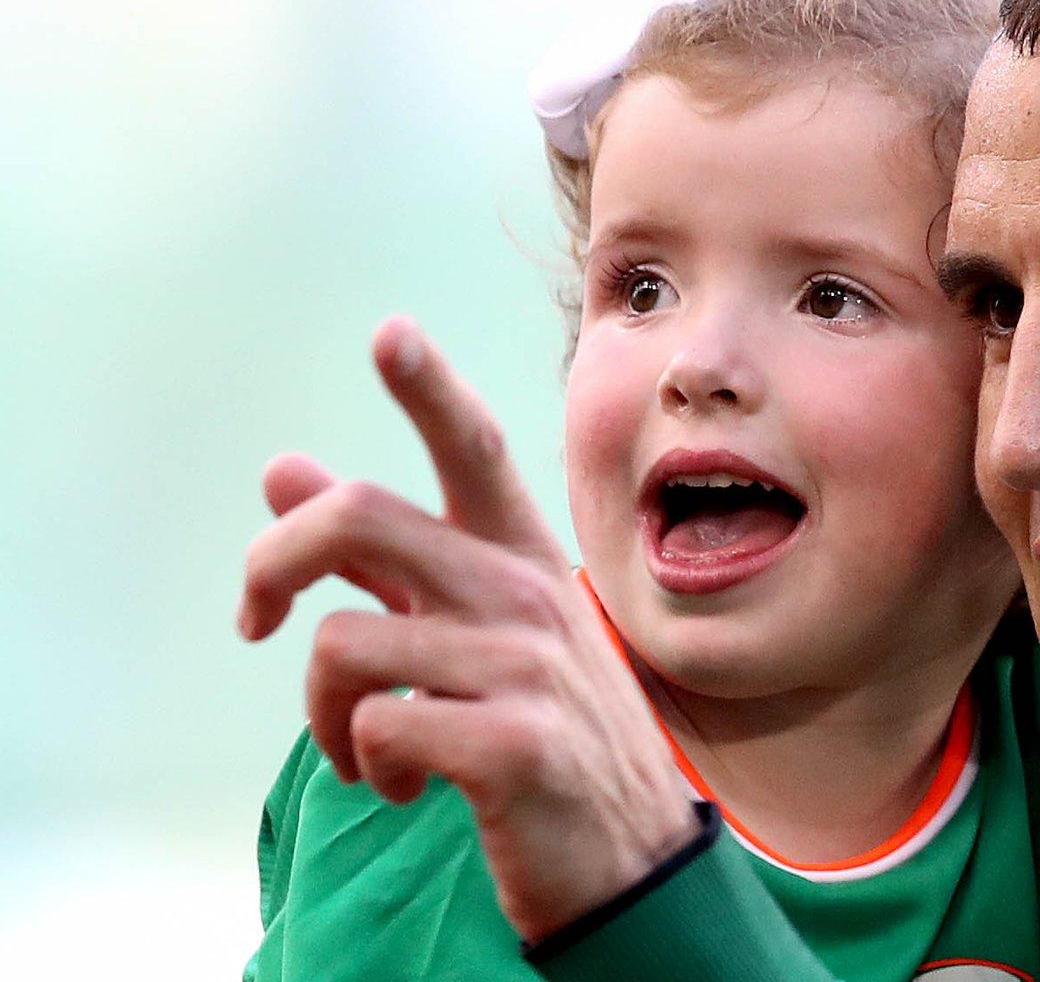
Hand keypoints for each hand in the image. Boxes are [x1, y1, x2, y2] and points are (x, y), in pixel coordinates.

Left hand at [238, 316, 696, 940]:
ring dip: (325, 714)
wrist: (630, 861)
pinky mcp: (514, 743)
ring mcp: (527, 667)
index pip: (475, 450)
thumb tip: (283, 469)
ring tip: (370, 749)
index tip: (390, 333)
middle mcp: (526, 595)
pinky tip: (410, 783)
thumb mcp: (476, 635)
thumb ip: (383, 555)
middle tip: (253, 622)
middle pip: (359, 517)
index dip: (428, 388)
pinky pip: (378, 725)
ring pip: (342, 643)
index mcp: (522, 560)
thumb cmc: (545, 734)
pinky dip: (370, 765)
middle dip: (272, 562)